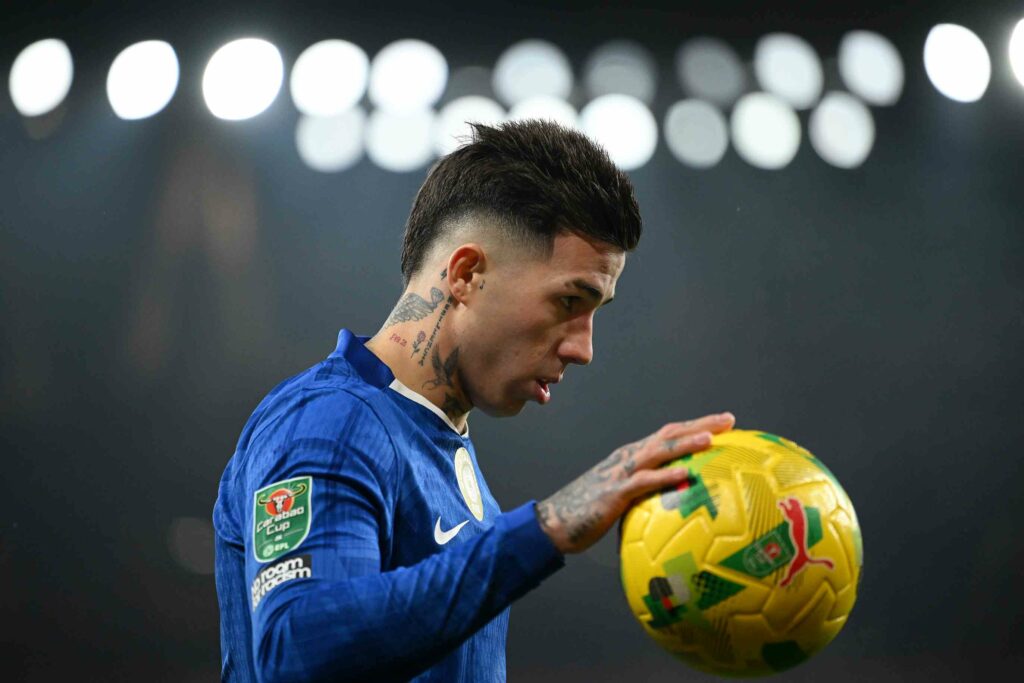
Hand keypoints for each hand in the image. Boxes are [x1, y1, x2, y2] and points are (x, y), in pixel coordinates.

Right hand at [535, 412, 734, 553]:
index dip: (695, 426)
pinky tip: (685, 476)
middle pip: (668, 434)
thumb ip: (646, 498)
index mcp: (631, 457)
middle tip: (730, 420)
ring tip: (711, 439)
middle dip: (700, 424)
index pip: (668, 435)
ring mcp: (621, 472)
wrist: (553, 522)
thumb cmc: (588, 515)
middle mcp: (628, 457)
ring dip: (685, 443)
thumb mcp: (623, 501)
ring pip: (658, 451)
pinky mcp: (614, 492)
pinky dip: (665, 477)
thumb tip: (674, 509)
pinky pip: (643, 482)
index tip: (723, 423)